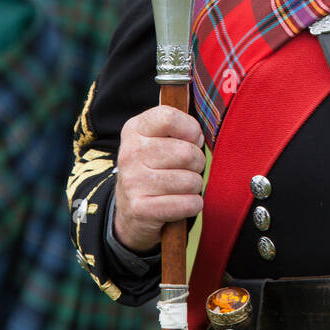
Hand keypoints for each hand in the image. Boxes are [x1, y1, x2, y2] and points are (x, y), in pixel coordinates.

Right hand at [113, 105, 205, 252]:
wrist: (129, 211)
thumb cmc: (155, 169)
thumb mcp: (158, 140)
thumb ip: (180, 129)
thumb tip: (200, 135)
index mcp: (135, 129)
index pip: (169, 117)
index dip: (191, 130)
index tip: (192, 140)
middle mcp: (130, 153)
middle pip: (187, 152)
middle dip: (197, 163)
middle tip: (188, 169)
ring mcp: (132, 181)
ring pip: (190, 180)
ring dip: (195, 186)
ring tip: (181, 188)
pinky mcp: (140, 209)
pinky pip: (187, 204)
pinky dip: (193, 205)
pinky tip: (182, 204)